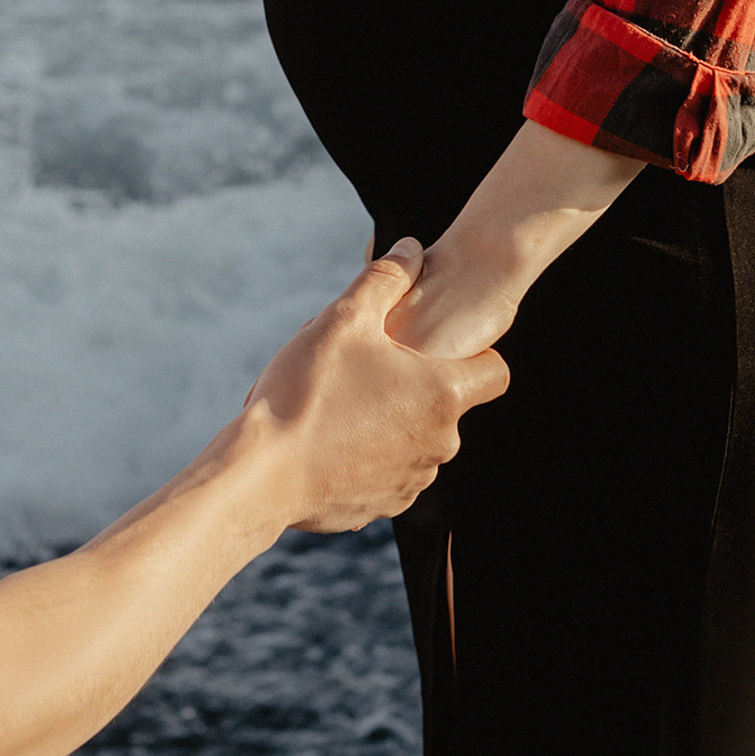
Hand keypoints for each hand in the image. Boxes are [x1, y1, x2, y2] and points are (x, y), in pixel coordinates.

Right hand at [245, 240, 507, 532]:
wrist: (260, 479)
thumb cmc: (307, 392)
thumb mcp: (344, 319)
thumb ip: (384, 278)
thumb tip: (410, 248)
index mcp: (442, 395)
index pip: (495, 371)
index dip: (473, 350)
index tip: (434, 343)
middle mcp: (439, 445)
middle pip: (446, 402)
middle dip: (415, 382)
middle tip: (366, 365)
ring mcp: (411, 482)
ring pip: (415, 437)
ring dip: (391, 418)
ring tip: (340, 401)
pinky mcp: (381, 507)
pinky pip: (387, 470)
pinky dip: (368, 453)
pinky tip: (327, 437)